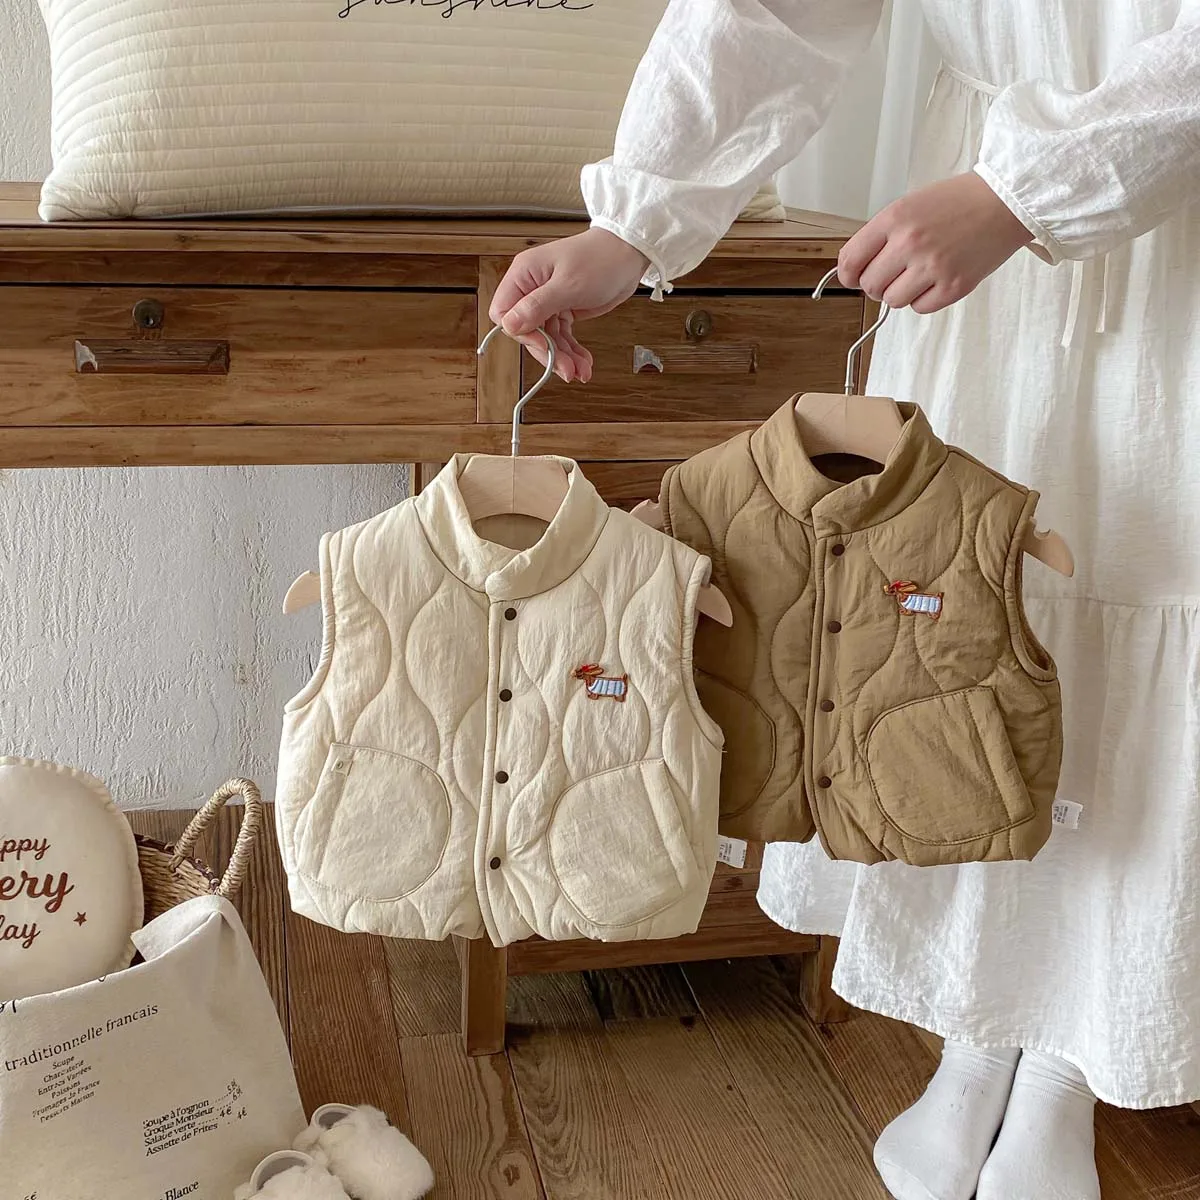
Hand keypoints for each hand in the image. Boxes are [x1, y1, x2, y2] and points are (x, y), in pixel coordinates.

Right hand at [489, 228, 649, 382]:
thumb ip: (537, 306)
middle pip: (528, 331)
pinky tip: (584, 362)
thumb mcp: (568, 285)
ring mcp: (548, 300)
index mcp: (524, 275)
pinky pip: (562, 336)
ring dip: (563, 357)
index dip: (521, 334)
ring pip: (547, 338)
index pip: (504, 312)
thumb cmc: (600, 258)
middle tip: (567, 369)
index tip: (543, 346)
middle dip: (548, 352)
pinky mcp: (564, 309)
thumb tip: (509, 324)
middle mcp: (532, 288)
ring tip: (581, 371)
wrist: (628, 253)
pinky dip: (572, 351)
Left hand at [838, 173, 1032, 313]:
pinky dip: (923, 299)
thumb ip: (882, 235)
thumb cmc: (958, 201)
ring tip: (919, 273)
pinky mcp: (954, 286)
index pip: (850, 260)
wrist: (1006, 201)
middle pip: (870, 286)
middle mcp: (910, 243)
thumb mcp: (910, 204)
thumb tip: (857, 269)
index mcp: (894, 219)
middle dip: (877, 284)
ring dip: (901, 292)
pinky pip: (920, 308)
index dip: (848, 274)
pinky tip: (937, 279)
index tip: (853, 278)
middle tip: (894, 273)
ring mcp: (933, 266)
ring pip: (893, 300)